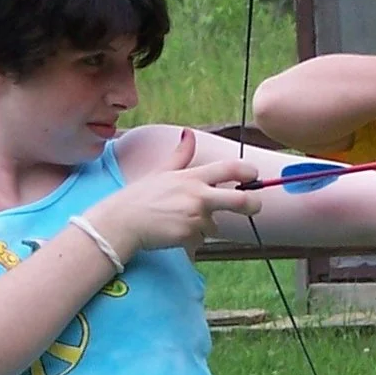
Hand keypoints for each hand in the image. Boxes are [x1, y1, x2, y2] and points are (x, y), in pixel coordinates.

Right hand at [97, 129, 259, 250]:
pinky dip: (190, 240)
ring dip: (203, 227)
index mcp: (192, 177)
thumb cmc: (140, 196)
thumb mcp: (161, 172)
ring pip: (215, 226)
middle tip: (253, 206)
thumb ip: (180, 154)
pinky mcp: (189, 236)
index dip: (248, 171)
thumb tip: (189, 133)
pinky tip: (172, 232)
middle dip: (253, 204)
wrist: (121, 222)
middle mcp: (198, 196)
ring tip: (178, 221)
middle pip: (241, 200)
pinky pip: (200, 240)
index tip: (254, 175)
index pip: (230, 168)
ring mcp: (195, 217)